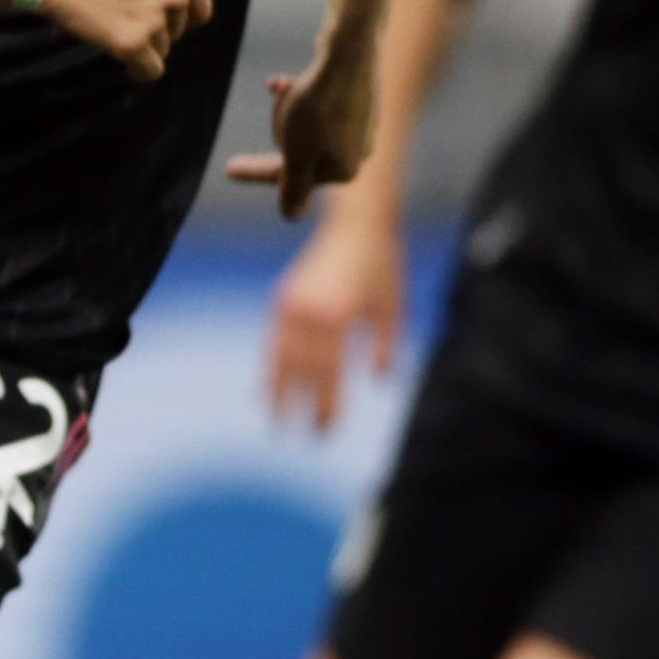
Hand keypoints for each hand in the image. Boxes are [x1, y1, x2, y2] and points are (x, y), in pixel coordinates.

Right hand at [38, 0, 233, 82]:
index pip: (200, 9)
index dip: (173, 11)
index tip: (144, 1)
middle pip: (180, 32)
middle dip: (157, 27)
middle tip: (121, 6)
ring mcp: (155, 19)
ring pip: (163, 51)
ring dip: (141, 44)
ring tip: (111, 18)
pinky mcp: (131, 43)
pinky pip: (148, 71)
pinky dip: (134, 67)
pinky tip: (113, 46)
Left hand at [224, 34, 377, 218]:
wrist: (349, 49)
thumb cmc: (318, 105)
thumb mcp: (297, 153)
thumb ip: (292, 186)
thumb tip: (291, 217)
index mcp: (344, 171)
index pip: (293, 179)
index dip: (259, 172)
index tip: (229, 169)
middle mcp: (357, 150)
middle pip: (299, 149)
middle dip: (279, 128)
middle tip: (270, 107)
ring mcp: (360, 123)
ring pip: (305, 123)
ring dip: (287, 108)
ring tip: (283, 90)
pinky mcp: (356, 95)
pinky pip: (318, 101)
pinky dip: (299, 92)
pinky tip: (280, 81)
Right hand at [260, 203, 401, 429]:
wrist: (356, 222)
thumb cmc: (382, 266)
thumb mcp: (392, 308)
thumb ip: (385, 346)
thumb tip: (379, 381)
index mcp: (337, 315)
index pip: (329, 372)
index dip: (327, 403)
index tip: (326, 429)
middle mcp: (309, 310)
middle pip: (300, 369)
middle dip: (300, 405)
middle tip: (301, 436)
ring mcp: (291, 303)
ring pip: (278, 356)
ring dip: (274, 390)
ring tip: (274, 420)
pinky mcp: (283, 297)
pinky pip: (272, 339)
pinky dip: (269, 365)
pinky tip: (266, 386)